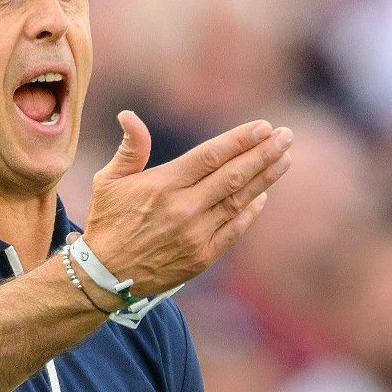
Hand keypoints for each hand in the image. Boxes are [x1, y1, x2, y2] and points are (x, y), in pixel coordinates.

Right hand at [81, 110, 292, 296]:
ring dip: (265, 178)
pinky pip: (234, 230)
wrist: (105, 276)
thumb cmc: (107, 222)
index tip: (264, 126)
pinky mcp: (202, 258)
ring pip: (239, 201)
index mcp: (162, 185)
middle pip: (233, 176)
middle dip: (263, 153)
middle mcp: (183, 208)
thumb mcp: (109, 180)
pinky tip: (263, 195)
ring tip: (284, 158)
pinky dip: (251, 212)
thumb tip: (129, 115)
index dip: (240, 140)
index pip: (210, 156)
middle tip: (286, 136)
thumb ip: (130, 148)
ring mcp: (195, 235)